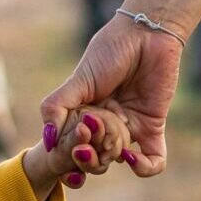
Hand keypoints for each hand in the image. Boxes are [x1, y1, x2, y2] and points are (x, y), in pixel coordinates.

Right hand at [39, 17, 183, 178]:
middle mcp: (103, 125)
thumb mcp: (77, 80)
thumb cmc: (110, 50)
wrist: (147, 34)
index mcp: (81, 115)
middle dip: (87, 158)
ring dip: (110, 157)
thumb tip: (48, 142)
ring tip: (110, 143)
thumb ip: (56, 107)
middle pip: (92, 158)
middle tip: (87, 143)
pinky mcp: (153, 126)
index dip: (68, 154)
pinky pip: (153, 160)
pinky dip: (144, 166)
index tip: (70, 146)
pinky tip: (132, 156)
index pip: (70, 146)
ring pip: (116, 160)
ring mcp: (128, 127)